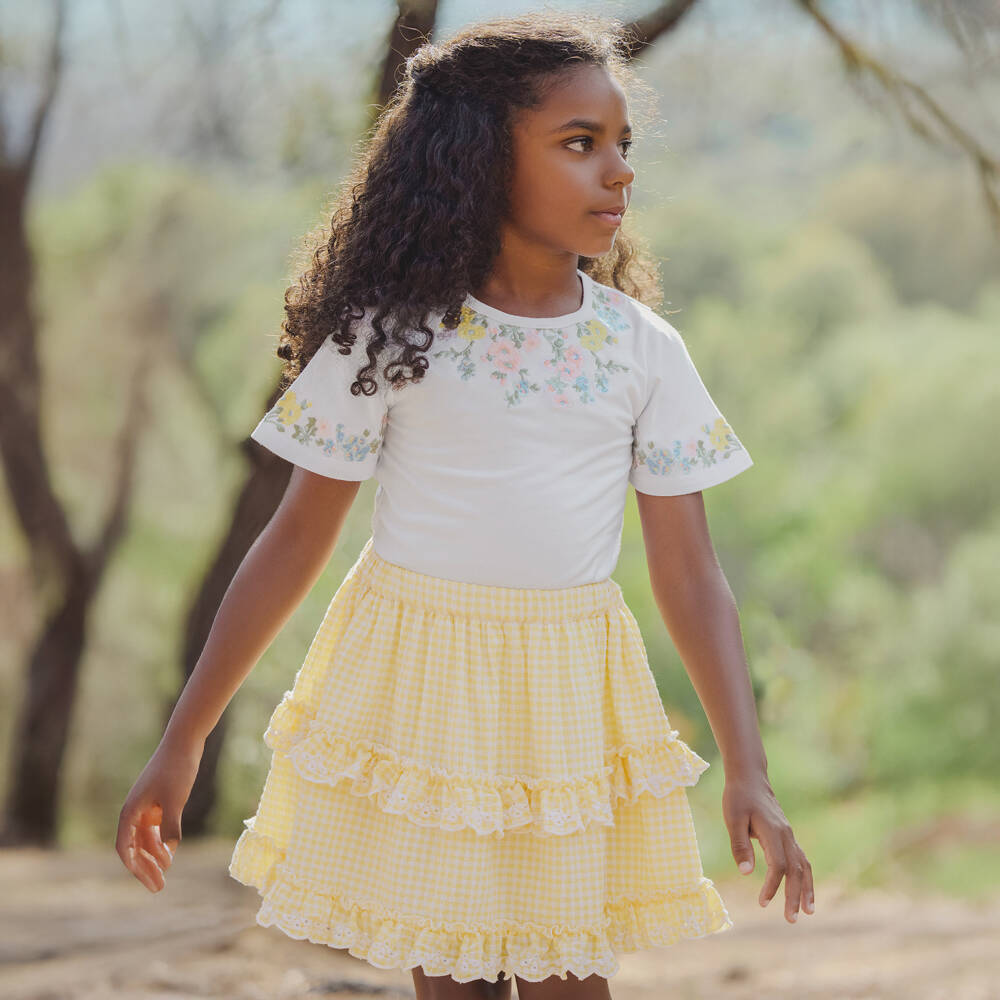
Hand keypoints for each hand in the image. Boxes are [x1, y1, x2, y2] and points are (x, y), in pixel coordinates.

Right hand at [115, 736, 201, 891]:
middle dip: (145, 868)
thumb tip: (169, 852)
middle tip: (159, 888)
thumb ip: (171, 825)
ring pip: (145, 839)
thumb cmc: (177, 768)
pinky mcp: (158, 801)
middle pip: (134, 847)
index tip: (148, 881)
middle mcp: (134, 810)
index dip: (135, 867)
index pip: (125, 847)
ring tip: (166, 874)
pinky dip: (161, 842)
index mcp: (130, 811)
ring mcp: (146, 806)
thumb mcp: (176, 798)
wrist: (184, 741)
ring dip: (154, 857)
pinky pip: (155, 828)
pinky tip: (171, 854)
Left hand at [723, 770, 814, 922]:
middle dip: (795, 896)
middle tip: (791, 919)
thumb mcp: (732, 818)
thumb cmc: (738, 797)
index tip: (762, 902)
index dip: (772, 886)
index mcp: (773, 831)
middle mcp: (786, 835)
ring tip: (808, 912)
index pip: (778, 865)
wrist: (750, 778)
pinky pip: (802, 860)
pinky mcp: (788, 837)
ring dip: (806, 889)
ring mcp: (789, 836)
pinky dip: (806, 878)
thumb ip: (739, 844)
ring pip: (804, 866)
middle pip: (796, 870)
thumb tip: (745, 873)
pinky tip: (804, 892)